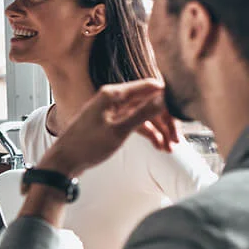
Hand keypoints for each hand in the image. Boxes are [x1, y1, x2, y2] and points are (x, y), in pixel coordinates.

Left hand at [37, 79, 172, 178]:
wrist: (65, 161)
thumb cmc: (87, 145)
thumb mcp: (119, 131)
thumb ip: (142, 114)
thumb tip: (164, 97)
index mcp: (112, 94)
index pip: (148, 87)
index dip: (167, 98)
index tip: (184, 111)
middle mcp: (112, 98)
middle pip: (148, 102)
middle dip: (165, 120)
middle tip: (177, 139)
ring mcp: (112, 111)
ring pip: (143, 115)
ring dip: (158, 130)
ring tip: (170, 148)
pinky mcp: (111, 122)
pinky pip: (135, 123)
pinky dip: (147, 134)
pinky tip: (159, 146)